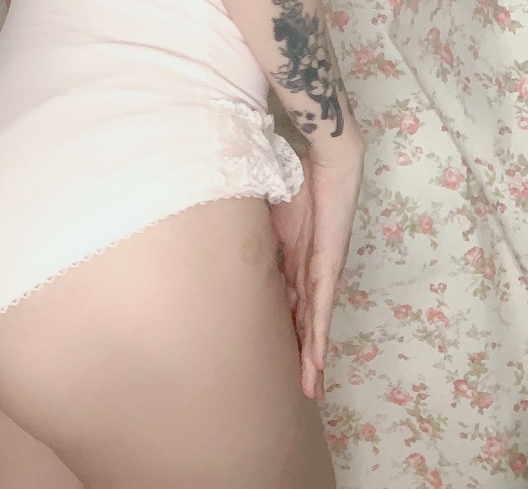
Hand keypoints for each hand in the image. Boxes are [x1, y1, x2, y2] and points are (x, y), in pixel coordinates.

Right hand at [268, 138, 363, 399]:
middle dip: (304, 354)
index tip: (279, 354)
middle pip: (305, 320)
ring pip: (315, 322)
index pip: (289, 301)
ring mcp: (321, 270)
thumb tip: (220, 238)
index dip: (286, 329)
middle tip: (302, 388)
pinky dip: (318, 335)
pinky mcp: (328, 266)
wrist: (329, 160)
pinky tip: (316, 359)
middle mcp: (311, 270)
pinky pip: (321, 307)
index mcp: (295, 257)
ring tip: (309, 387)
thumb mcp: (264, 211)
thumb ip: (251, 231)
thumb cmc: (297, 176)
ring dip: (313, 356)